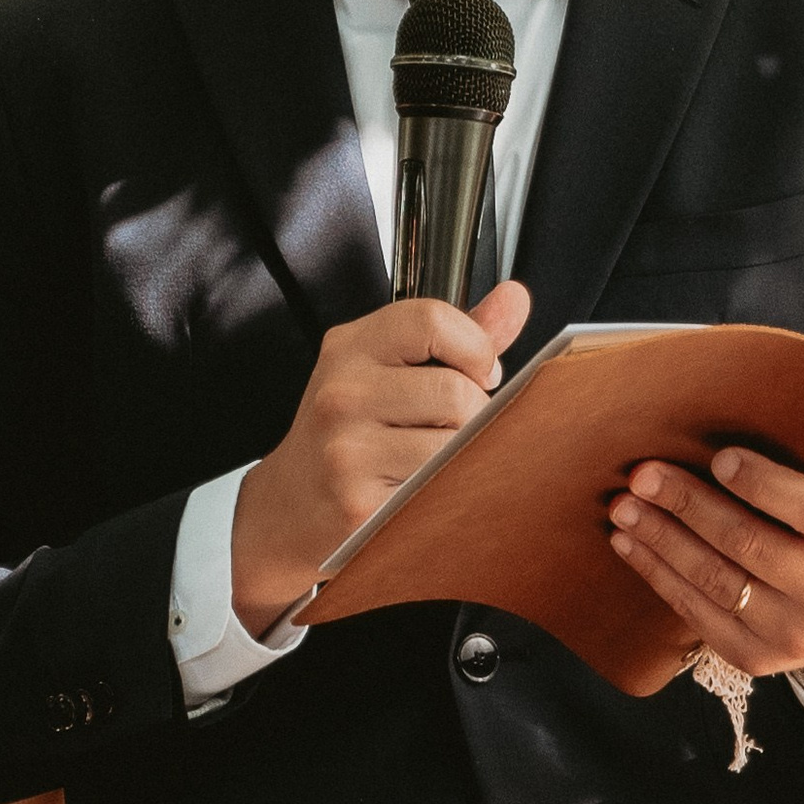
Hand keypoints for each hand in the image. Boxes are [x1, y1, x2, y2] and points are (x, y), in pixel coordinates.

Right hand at [231, 279, 530, 634]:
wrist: (289, 507)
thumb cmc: (347, 431)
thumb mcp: (387, 369)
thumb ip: (456, 334)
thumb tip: (514, 297)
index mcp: (350, 347)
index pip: (433, 321)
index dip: (475, 347)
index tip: (480, 372)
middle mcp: (342, 393)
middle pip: (456, 391)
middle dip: (476, 414)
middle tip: (455, 427)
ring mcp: (347, 450)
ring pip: (455, 444)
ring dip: (464, 457)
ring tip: (437, 461)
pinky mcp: (359, 504)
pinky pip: (440, 491)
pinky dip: (448, 492)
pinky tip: (421, 490)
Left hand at [605, 405, 803, 682]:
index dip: (763, 487)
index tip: (720, 458)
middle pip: (748, 547)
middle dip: (689, 507)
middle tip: (645, 474)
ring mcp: (790, 634)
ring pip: (714, 581)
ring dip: (661, 540)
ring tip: (625, 505)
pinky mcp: (755, 656)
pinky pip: (697, 614)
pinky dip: (659, 577)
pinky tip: (631, 545)